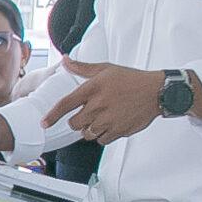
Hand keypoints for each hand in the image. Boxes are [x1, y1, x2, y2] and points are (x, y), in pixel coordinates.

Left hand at [44, 60, 177, 143]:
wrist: (157, 91)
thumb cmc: (131, 79)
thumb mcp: (105, 69)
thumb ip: (81, 68)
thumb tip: (64, 61)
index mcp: (93, 89)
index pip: (65, 104)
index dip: (52, 116)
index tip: (44, 123)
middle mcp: (99, 106)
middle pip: (74, 123)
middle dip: (76, 121)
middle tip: (87, 114)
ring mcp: (109, 120)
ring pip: (87, 134)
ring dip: (89, 129)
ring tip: (100, 118)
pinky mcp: (120, 131)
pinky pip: (101, 140)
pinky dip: (102, 135)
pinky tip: (110, 124)